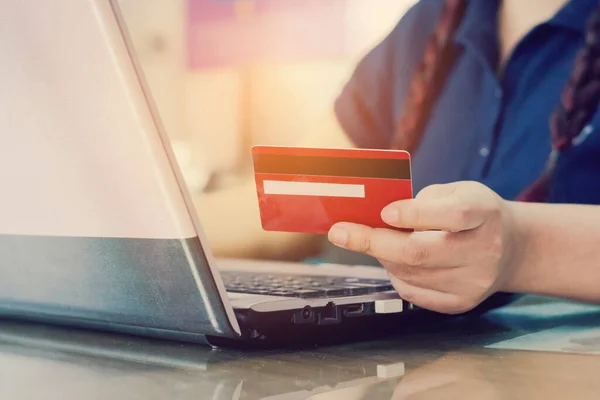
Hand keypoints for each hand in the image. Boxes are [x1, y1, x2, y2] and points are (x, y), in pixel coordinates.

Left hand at [327, 181, 522, 313]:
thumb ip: (422, 202)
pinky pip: (412, 292)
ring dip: (382, 256)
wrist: (510, 248)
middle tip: (340, 232)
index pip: (453, 215)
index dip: (415, 214)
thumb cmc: (473, 213)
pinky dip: (395, 274)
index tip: (384, 212)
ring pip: (409, 273)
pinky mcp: (461, 303)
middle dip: (373, 242)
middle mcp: (484, 251)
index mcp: (484, 214)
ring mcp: (473, 282)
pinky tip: (396, 260)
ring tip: (376, 240)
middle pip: (420, 253)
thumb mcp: (456, 192)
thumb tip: (376, 218)